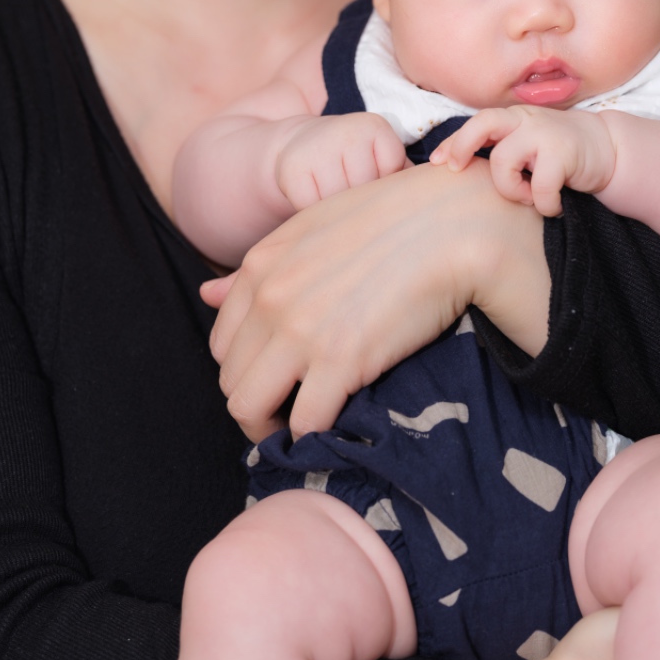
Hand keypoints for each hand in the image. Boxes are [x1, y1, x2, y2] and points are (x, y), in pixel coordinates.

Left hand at [200, 159, 546, 440]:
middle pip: (231, 380)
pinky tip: (336, 431)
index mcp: (262, 264)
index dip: (248, 370)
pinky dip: (314, 438)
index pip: (222, 343)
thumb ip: (260, 267)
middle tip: (293, 412)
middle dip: (257, 404)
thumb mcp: (315, 230)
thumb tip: (207, 293)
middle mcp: (269, 298)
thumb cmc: (396, 221)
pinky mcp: (340, 361)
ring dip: (273, 430)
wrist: (453, 225)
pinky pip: (303, 424)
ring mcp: (300, 331)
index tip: (278, 381)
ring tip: (306, 431)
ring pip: (249, 409)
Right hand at [274, 113, 406, 210]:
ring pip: (339, 202)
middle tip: (351, 191)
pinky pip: (313, 208)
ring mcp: (317, 149)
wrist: (299, 143)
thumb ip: (402, 172)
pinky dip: (313, 212)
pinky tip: (313, 197)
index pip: (391, 174)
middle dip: (361, 201)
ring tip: (333, 195)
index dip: (382, 186)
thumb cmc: (350, 156)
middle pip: (365, 189)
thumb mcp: (379, 153)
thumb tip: (425, 195)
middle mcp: (346, 131)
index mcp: (374, 127)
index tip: (370, 177)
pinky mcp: (293, 170)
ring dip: (337, 210)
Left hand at [431, 106, 616, 215]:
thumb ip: (501, 148)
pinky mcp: (564, 152)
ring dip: (512, 190)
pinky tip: (553, 206)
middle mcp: (525, 120)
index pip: (475, 124)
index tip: (436, 163)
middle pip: (482, 124)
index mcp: (513, 119)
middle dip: (462, 146)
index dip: (453, 143)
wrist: (608, 150)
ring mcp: (544, 134)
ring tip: (530, 198)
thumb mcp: (527, 145)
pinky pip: (539, 186)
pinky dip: (544, 204)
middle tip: (456, 169)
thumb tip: (458, 168)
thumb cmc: (560, 153)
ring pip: (503, 162)